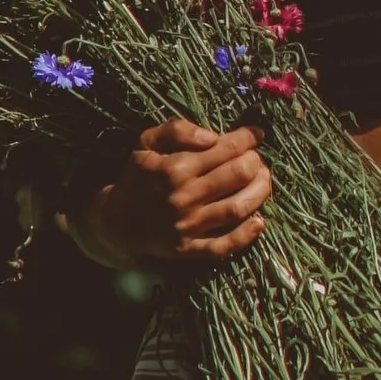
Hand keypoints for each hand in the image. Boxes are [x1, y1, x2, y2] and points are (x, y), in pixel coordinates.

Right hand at [79, 116, 271, 267]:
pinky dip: (246, 235)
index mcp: (176, 167)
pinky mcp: (189, 249)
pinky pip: (224, 246)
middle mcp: (185, 196)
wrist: (116, 220)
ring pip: (238, 208)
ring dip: (260, 192)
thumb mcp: (147, 142)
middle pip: (239, 174)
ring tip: (264, 181)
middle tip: (257, 159)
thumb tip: (212, 136)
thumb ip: (177, 130)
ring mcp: (189, 225)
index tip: (257, 134)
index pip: (226, 148)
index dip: (248, 138)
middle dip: (256, 162)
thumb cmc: (137, 176)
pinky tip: (259, 221)